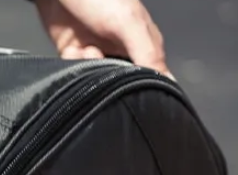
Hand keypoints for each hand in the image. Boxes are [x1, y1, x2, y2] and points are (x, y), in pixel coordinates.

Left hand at [34, 0, 170, 75]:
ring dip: (86, 69)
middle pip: (119, 84)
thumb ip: (147, 51)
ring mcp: (98, 52)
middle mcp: (121, 50)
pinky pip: (73, 73)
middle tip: (100, 57)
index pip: (151, 76)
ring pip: (94, 81)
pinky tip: (71, 49)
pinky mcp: (75, 55)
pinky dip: (70, 64)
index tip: (129, 91)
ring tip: (85, 48)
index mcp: (143, 42)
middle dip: (107, 79)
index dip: (143, 88)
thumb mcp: (129, 21)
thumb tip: (167, 80)